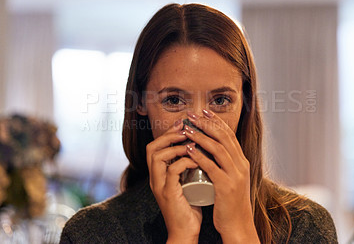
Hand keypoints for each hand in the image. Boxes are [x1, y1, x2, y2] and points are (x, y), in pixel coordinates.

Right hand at [146, 119, 201, 242]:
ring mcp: (159, 186)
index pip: (156, 146)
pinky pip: (171, 171)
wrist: (186, 231)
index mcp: (159, 174)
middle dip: (168, 135)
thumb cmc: (190, 206)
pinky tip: (197, 160)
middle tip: (185, 128)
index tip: (183, 124)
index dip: (168, 133)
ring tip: (192, 143)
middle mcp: (156, 178)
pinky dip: (184, 161)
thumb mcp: (187, 182)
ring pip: (157, 156)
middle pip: (152, 148)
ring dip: (175, 146)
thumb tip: (200, 148)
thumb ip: (188, 167)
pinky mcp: (167, 194)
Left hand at [184, 110, 259, 242]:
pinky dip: (200, 156)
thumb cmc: (231, 203)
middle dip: (207, 123)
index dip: (216, 121)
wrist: (238, 225)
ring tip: (187, 128)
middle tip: (192, 115)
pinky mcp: (226, 186)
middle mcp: (241, 165)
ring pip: (218, 148)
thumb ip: (226, 165)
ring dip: (201, 136)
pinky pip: (212, 166)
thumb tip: (211, 150)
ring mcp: (235, 175)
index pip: (229, 135)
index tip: (203, 112)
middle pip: (224, 137)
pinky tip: (189, 149)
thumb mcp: (232, 179)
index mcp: (242, 161)